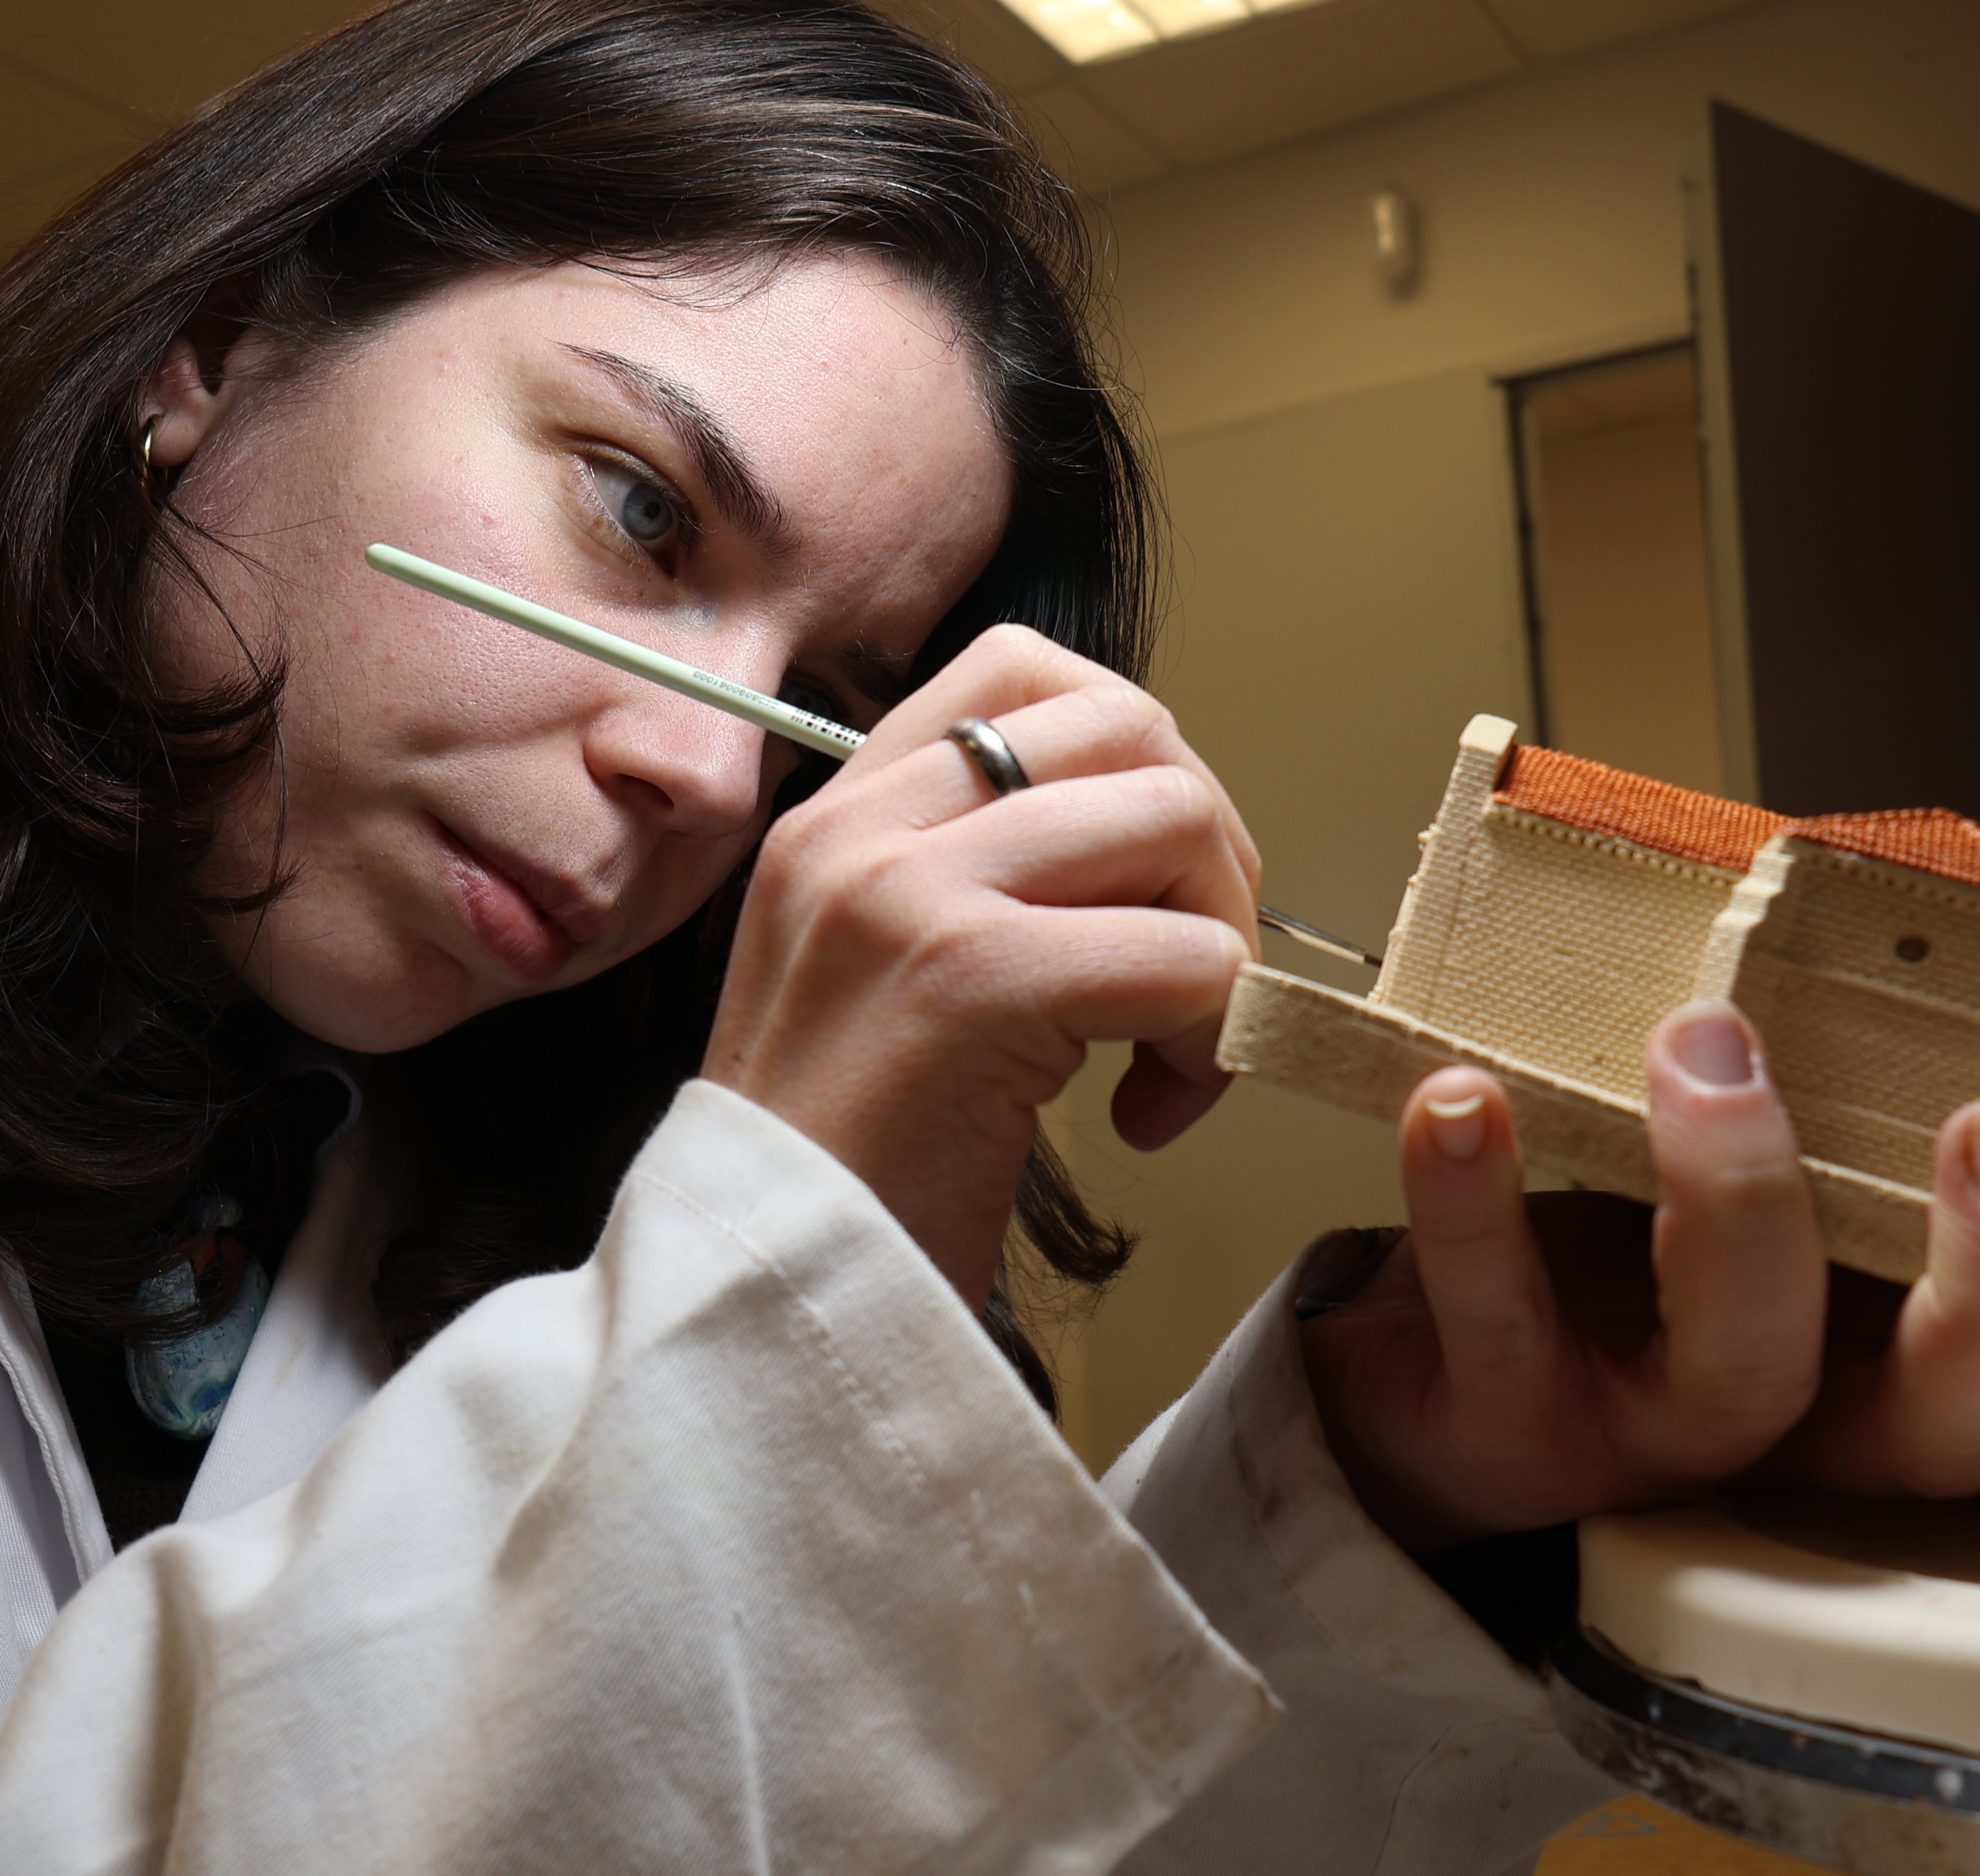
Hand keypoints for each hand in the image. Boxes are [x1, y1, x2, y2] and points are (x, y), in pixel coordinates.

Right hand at [705, 626, 1259, 1304]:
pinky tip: (1147, 1118)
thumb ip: (970, 881)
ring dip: (1218, 945)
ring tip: (1166, 1059)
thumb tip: (1140, 839)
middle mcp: (862, 829)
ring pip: (1174, 820)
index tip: (1137, 886)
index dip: (1132, 760)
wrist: (761, 1308)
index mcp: (836, 816)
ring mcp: (910, 892)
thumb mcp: (870, 978)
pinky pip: (1185, 956)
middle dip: (1207, 851)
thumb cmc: (843, 1171)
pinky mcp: (972, 981)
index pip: (1024, 671)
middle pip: (1131, 727)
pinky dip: (1209, 1039)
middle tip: (1186, 982)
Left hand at [1299, 1000, 1979, 1556]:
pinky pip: (1490, 1316)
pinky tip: (1466, 1098)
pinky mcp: (1497, 1413)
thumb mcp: (1799, 1174)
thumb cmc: (1637, 1245)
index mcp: (1905, 1363)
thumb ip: (1897, 1083)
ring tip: (1709, 1047)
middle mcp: (1811, 1423)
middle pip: (1960, 1424)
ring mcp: (1656, 1429)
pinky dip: (1474, 1198)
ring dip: (1743, 1195)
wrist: (1420, 1392)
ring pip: (1745, 1367)